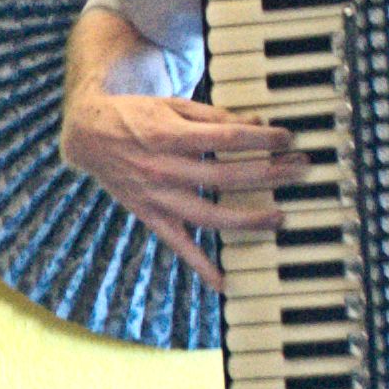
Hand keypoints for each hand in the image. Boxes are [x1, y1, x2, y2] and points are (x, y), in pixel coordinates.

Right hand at [58, 91, 304, 291]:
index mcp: (171, 135)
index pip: (228, 139)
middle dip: (269, 173)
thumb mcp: (173, 106)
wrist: (88, 136)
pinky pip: (177, 245)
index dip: (263, 139)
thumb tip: (257, 125)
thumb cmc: (137, 117)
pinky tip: (223, 282)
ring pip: (209, 215)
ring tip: (279, 217)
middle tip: (300, 170)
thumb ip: (215, 117)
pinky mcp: (150, 216)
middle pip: (227, 176)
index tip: (288, 139)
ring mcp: (158, 197)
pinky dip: (199, 265)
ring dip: (248, 219)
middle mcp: (164, 169)